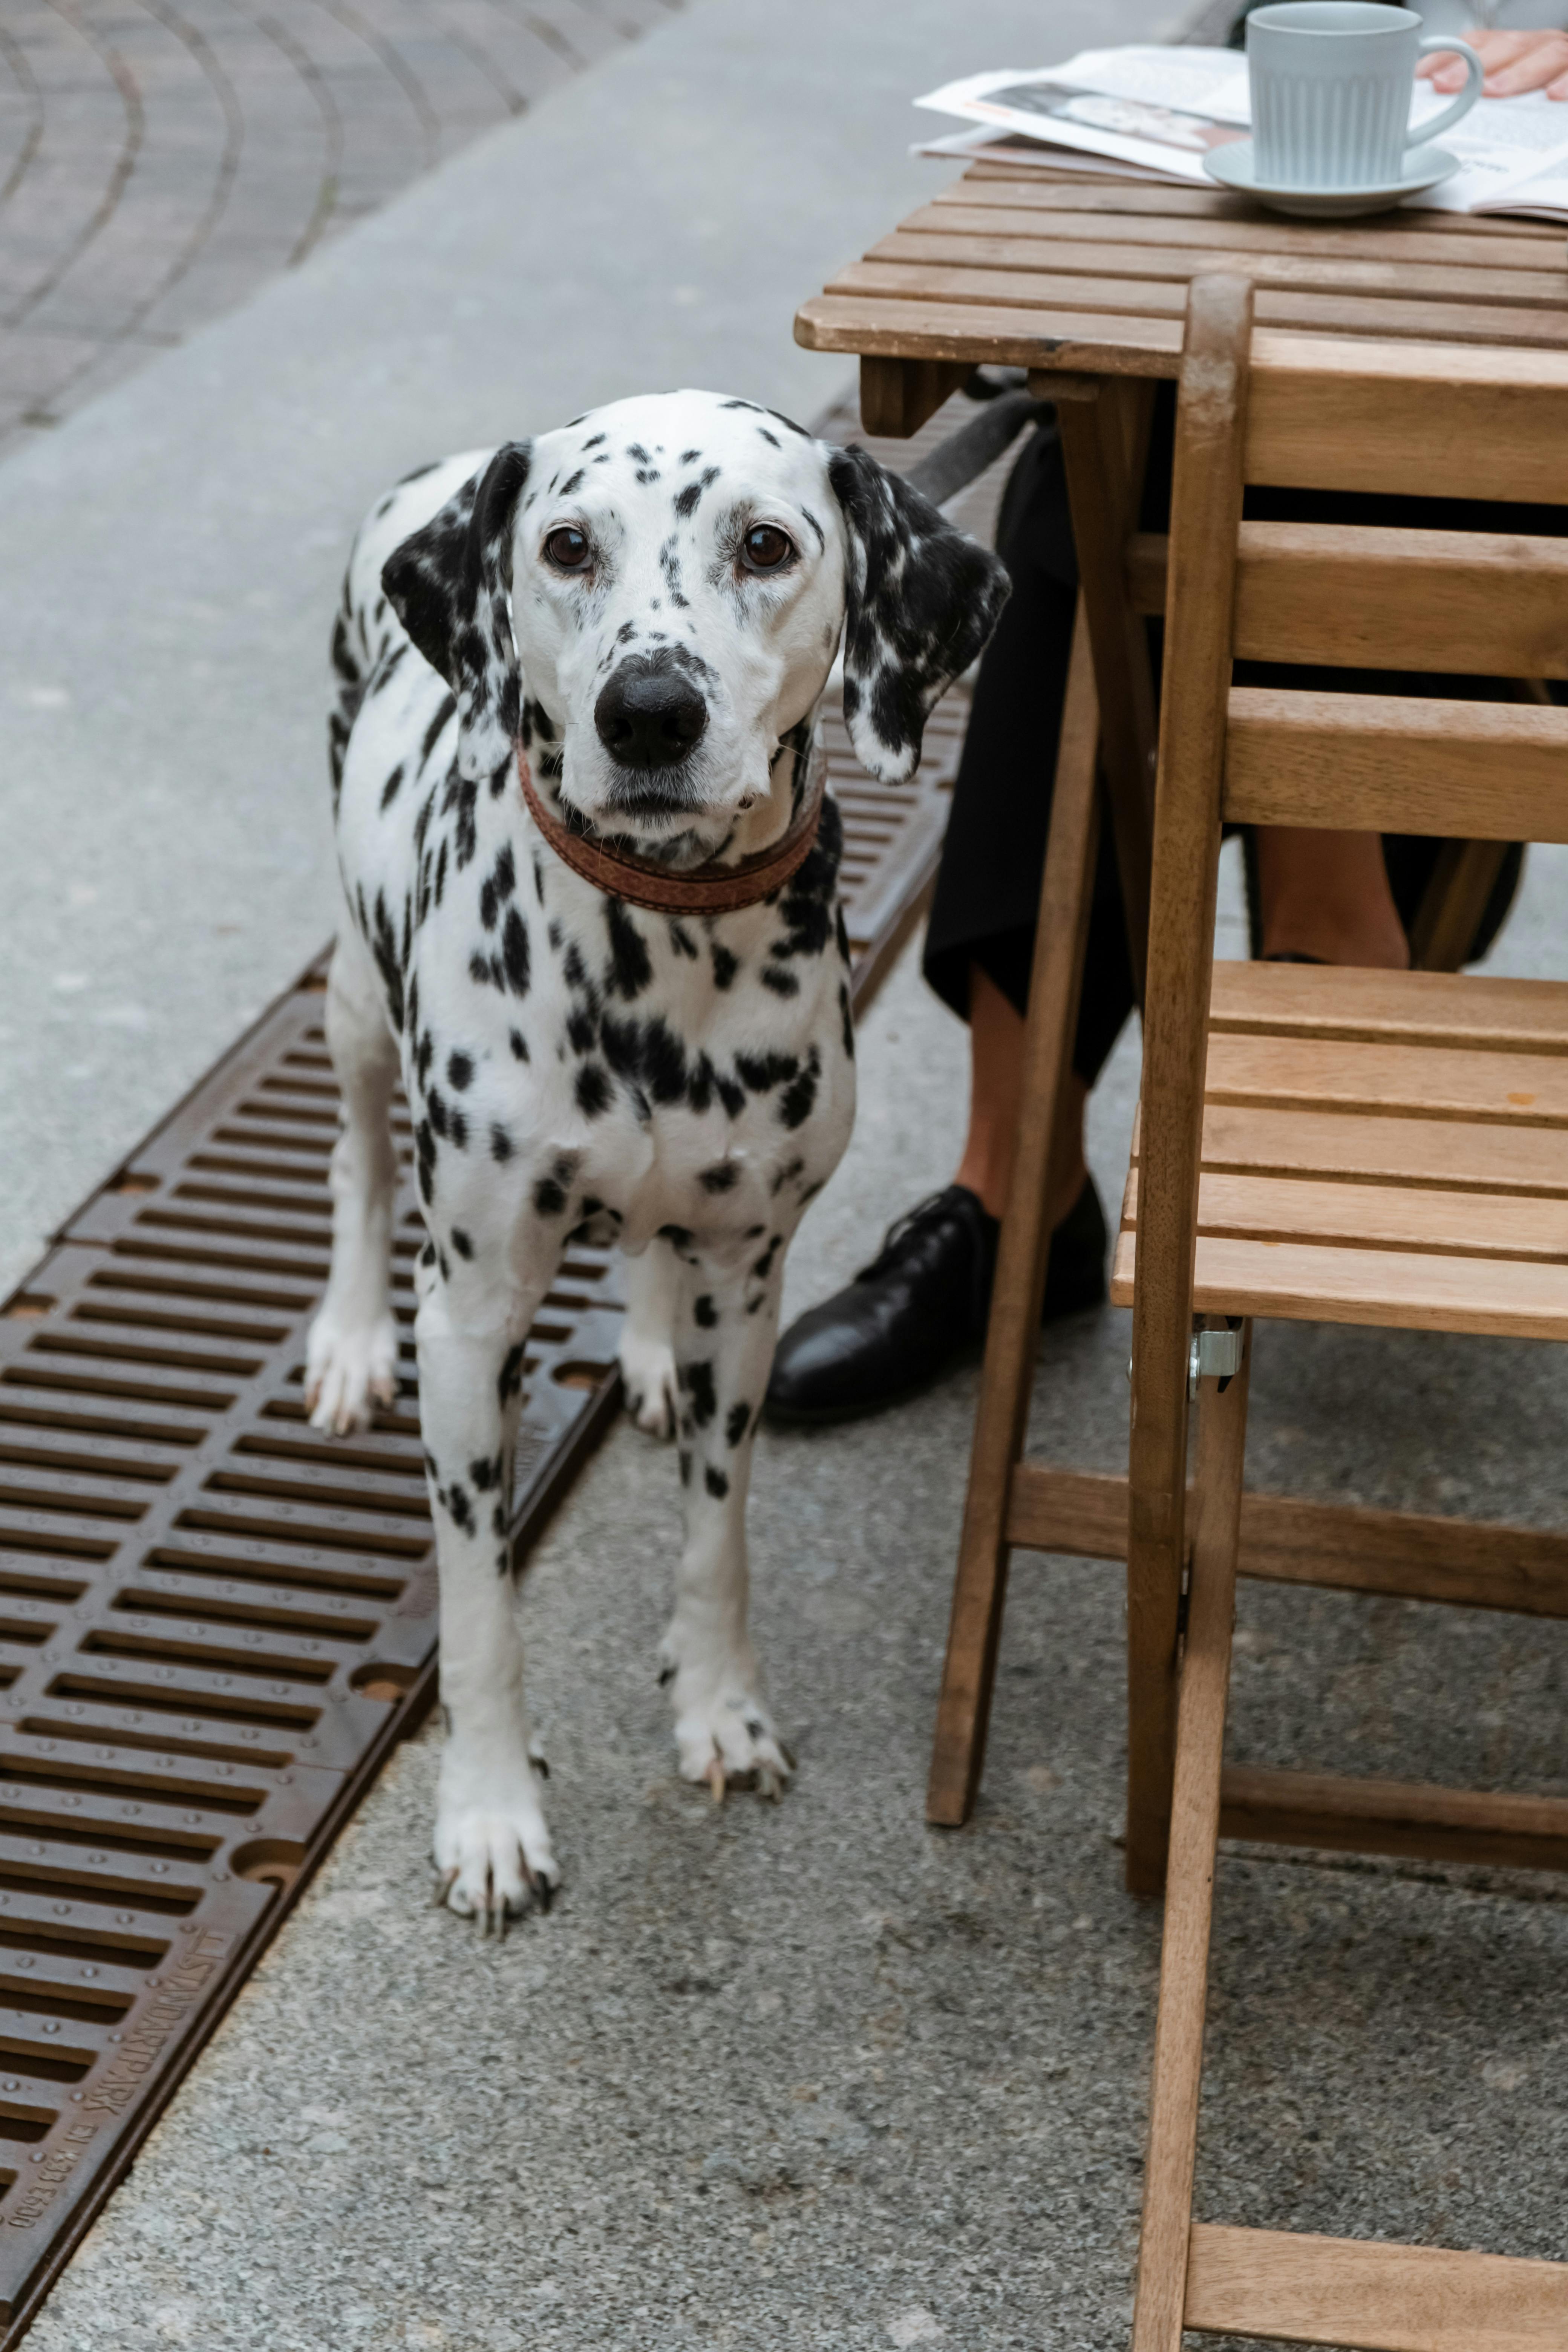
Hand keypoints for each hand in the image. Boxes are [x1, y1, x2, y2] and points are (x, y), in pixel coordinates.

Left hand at [1418, 27, 1567, 98]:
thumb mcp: (1508, 87)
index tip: (1421, 75)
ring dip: (1517, 73)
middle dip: (1475, 64)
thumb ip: (1479, 91)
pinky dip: (1567, 81)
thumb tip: (1436, 99)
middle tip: (1444, 85)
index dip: (1450, 54)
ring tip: (1493, 90)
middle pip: (1509, 46)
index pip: (1480, 44)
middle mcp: (1540, 46)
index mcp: (1517, 48)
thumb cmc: (1542, 94)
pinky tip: (1553, 95)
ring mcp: (1564, 57)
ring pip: (1545, 55)